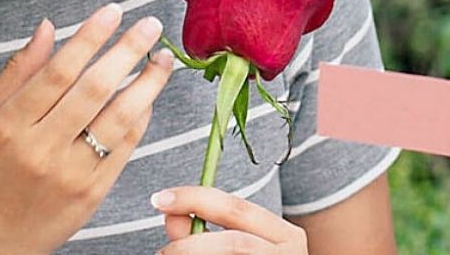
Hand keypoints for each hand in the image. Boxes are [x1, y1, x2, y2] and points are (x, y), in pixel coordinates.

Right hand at [0, 3, 174, 254]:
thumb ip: (19, 71)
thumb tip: (49, 25)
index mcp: (10, 126)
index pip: (57, 72)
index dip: (89, 37)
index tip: (113, 10)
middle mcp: (40, 149)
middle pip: (93, 90)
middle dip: (127, 51)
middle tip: (150, 24)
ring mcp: (70, 173)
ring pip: (118, 118)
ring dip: (148, 83)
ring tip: (162, 58)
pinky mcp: (93, 193)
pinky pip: (126, 145)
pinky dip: (142, 116)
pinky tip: (150, 93)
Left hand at [151, 186, 308, 253]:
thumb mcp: (242, 246)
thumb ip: (207, 232)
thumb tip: (171, 215)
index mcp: (284, 235)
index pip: (236, 208)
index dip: (195, 199)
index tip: (161, 199)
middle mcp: (288, 254)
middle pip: (233, 242)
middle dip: (190, 243)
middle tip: (163, 251)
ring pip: (231, 254)